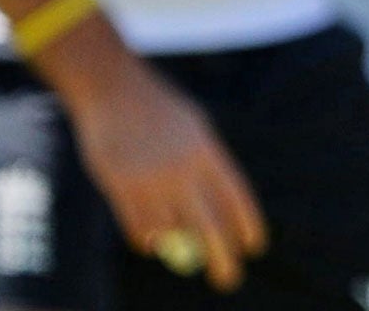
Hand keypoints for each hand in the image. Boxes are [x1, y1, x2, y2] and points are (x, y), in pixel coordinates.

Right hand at [64, 58, 267, 292]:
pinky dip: (147, 241)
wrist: (113, 89)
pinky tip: (151, 241)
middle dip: (223, 259)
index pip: (236, 196)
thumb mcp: (194, 128)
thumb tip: (218, 214)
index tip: (255, 248)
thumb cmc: (159, 110)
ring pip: (172, 233)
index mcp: (206, 150)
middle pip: (210, 226)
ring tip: (178, 243)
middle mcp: (182, 168)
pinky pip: (140, 231)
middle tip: (229, 280)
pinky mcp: (121, 188)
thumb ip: (205, 167)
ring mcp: (151, 180)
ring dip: (177, 245)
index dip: (249, 224)